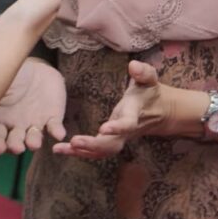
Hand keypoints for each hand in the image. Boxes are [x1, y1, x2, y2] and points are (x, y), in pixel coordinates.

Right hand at [0, 57, 66, 154]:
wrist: (35, 69)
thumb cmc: (12, 76)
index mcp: (1, 120)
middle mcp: (17, 127)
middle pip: (14, 143)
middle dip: (15, 147)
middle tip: (17, 147)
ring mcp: (35, 125)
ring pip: (34, 139)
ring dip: (34, 142)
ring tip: (34, 143)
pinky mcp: (53, 118)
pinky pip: (54, 128)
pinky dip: (57, 132)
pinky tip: (59, 134)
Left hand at [53, 60, 168, 159]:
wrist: (157, 112)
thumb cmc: (149, 92)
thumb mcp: (149, 79)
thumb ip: (143, 72)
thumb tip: (133, 65)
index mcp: (134, 115)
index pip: (127, 124)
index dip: (117, 128)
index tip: (103, 128)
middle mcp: (126, 132)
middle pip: (111, 145)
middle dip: (93, 145)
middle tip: (74, 142)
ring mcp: (119, 139)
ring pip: (101, 152)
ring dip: (81, 152)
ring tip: (59, 149)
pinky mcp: (111, 142)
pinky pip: (95, 152)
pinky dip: (79, 153)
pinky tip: (61, 150)